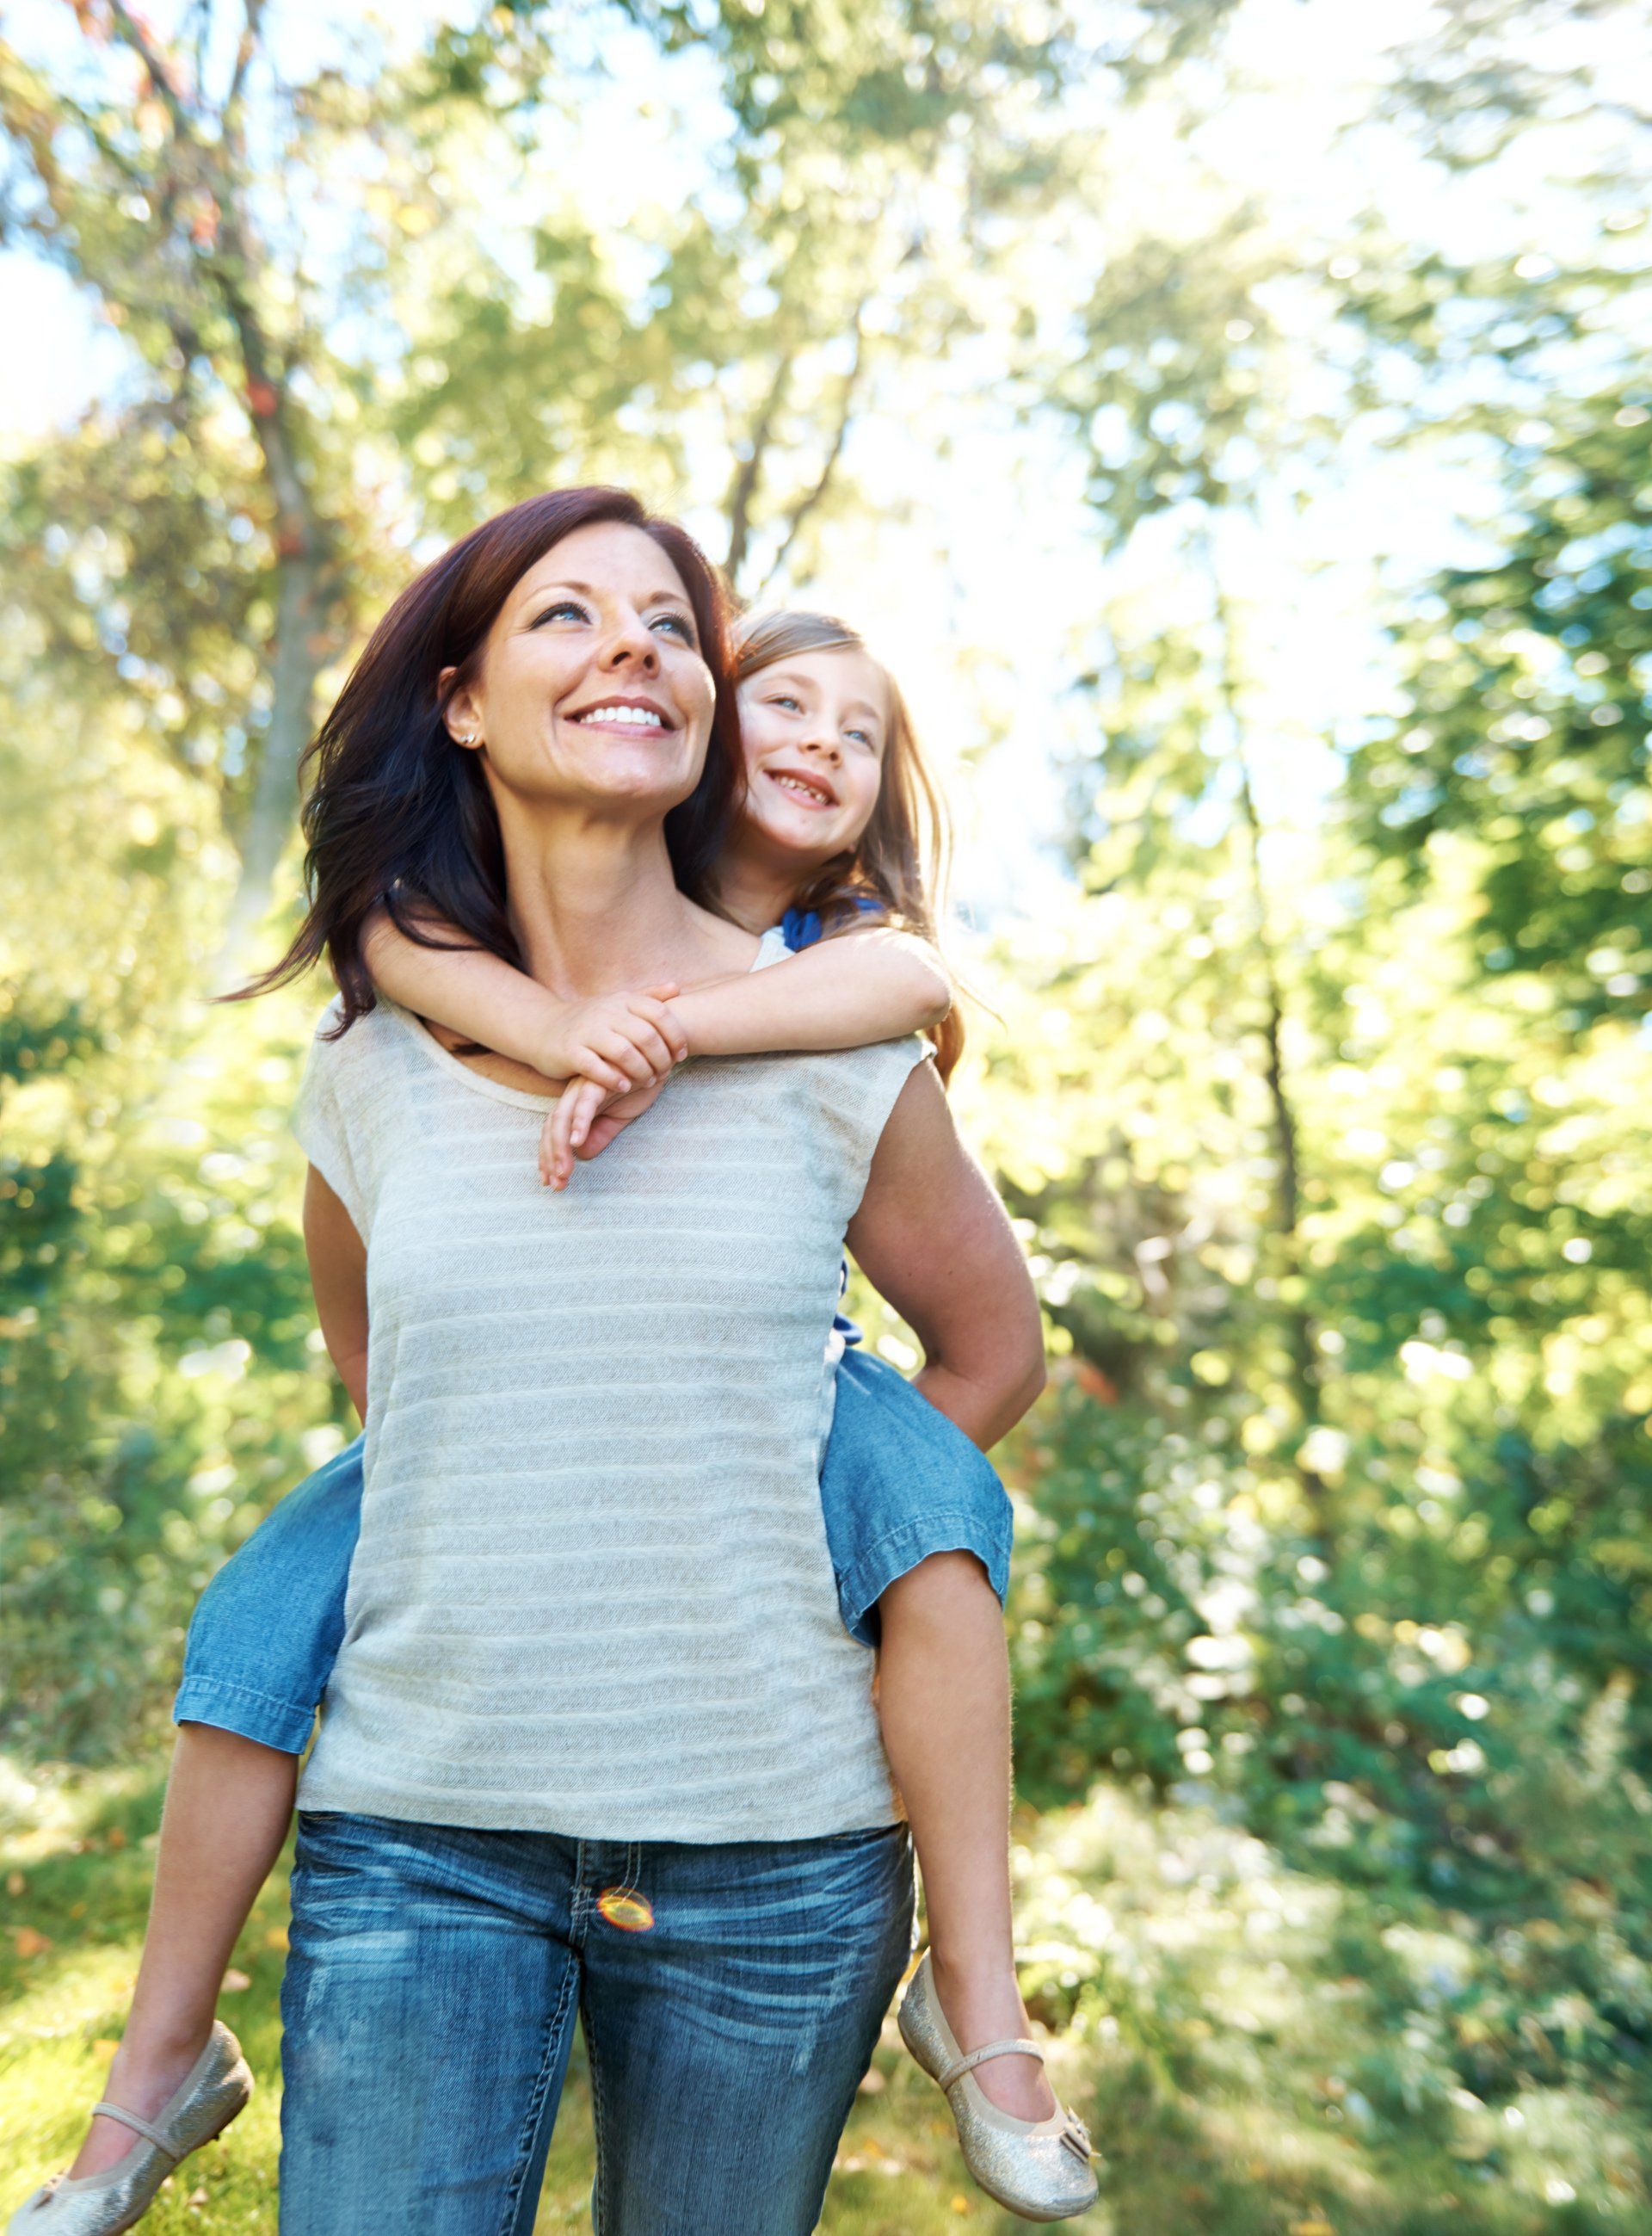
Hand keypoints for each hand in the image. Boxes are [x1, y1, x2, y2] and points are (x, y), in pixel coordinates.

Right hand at [538, 984, 686, 1094]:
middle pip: (646, 1036)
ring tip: (648, 1081)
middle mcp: (605, 1012)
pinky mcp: (570, 1051)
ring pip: (624, 1053)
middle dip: (661, 1059)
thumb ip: (648, 996)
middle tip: (665, 1073)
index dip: (676, 1036)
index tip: (681, 1055)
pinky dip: (614, 1079)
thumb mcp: (618, 1003)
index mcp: (622, 1000)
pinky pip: (597, 1068)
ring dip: (642, 1071)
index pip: (660, 1014)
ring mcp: (586, 1031)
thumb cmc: (591, 1021)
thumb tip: (677, 988)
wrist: (545, 1028)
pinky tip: (625, 1086)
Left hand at [539, 1071, 670, 1190]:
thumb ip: (602, 1132)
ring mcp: (585, 1086)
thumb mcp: (621, 1114)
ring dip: (560, 1146)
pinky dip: (580, 1122)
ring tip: (563, 1172)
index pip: (556, 1132)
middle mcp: (576, 1094)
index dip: (551, 1157)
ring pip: (563, 1118)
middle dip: (551, 1157)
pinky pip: (585, 1102)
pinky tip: (577, 1142)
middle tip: (555, 1184)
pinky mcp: (600, 1078)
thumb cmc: (641, 1081)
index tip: (553, 1181)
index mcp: (578, 1103)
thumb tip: (583, 1155)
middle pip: (553, 1127)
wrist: (661, 1053)